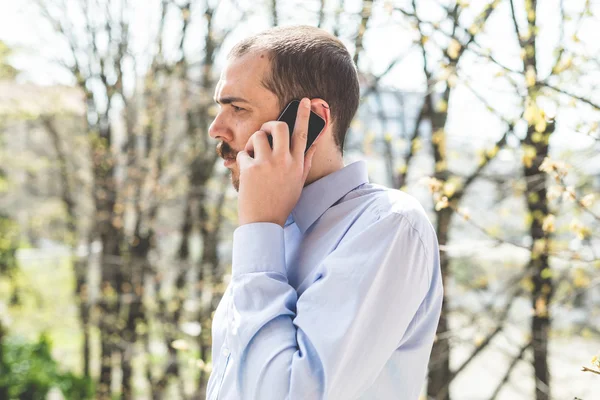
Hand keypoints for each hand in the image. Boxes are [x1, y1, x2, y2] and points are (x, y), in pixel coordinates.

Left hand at [236, 98, 319, 226]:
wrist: (263, 221)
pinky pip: (243, 152)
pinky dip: (243, 160)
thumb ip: (305, 160)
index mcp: (297, 164)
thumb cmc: (281, 201)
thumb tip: (313, 140)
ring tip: (254, 155)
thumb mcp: (298, 181)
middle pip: (280, 127)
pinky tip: (247, 173)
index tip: (306, 101)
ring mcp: (267, 164)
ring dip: (254, 142)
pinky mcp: (250, 169)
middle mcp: (284, 161)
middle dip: (270, 125)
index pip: (303, 133)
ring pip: (259, 135)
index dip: (305, 115)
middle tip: (266, 133)